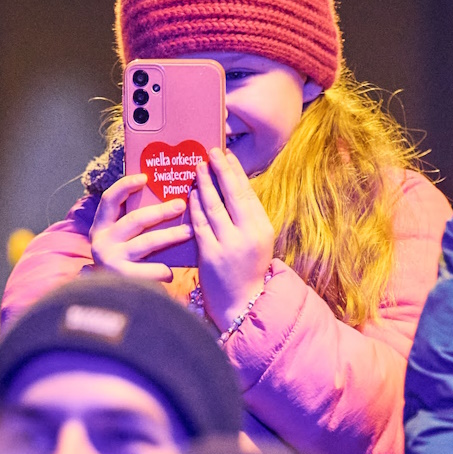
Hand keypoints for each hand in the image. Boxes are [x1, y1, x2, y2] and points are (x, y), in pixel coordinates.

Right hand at [90, 175, 191, 280]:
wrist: (112, 302)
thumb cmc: (125, 264)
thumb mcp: (122, 240)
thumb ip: (135, 223)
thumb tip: (166, 198)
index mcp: (101, 227)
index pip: (109, 200)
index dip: (125, 186)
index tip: (145, 177)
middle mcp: (102, 242)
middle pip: (135, 220)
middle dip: (161, 211)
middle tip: (182, 204)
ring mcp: (111, 260)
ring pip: (147, 242)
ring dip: (171, 235)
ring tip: (189, 231)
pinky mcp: (122, 278)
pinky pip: (150, 270)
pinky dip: (164, 270)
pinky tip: (172, 272)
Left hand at [190, 147, 274, 329]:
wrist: (242, 302)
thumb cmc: (247, 268)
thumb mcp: (257, 241)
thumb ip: (247, 217)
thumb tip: (234, 187)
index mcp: (262, 228)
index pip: (248, 193)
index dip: (237, 172)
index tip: (228, 155)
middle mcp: (248, 234)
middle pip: (233, 195)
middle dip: (221, 170)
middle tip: (211, 151)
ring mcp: (229, 244)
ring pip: (213, 206)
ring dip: (204, 184)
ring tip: (197, 167)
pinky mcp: (211, 255)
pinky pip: (200, 224)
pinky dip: (194, 207)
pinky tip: (189, 194)